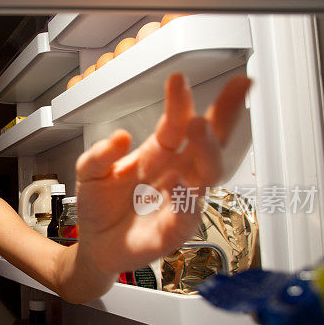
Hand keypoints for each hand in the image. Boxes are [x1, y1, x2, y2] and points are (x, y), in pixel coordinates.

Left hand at [75, 72, 251, 274]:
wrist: (95, 246)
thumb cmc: (100, 206)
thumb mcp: (89, 174)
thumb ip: (99, 155)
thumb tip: (119, 137)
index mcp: (160, 154)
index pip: (177, 123)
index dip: (181, 101)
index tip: (179, 78)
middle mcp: (178, 173)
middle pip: (209, 141)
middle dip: (225, 114)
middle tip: (234, 89)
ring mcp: (182, 200)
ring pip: (208, 173)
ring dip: (208, 149)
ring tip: (199, 126)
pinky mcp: (176, 230)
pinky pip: (188, 213)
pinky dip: (185, 198)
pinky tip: (180, 182)